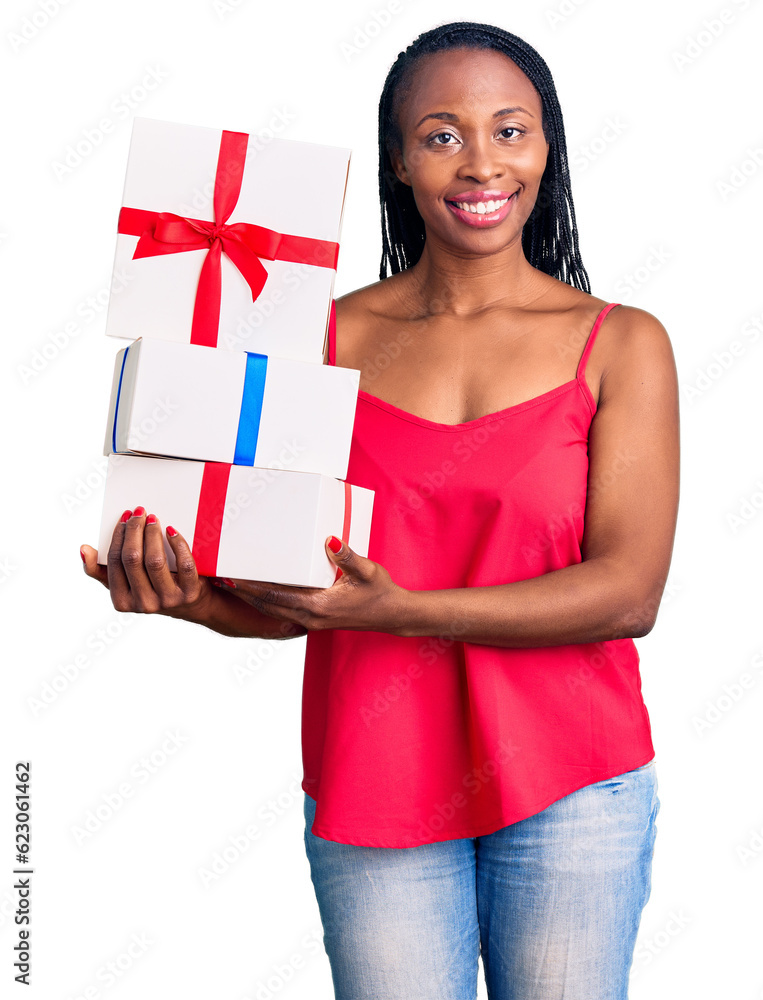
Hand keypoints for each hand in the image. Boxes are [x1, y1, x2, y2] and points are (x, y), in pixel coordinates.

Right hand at [80, 506, 217, 620]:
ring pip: (155, 561)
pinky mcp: (190, 594)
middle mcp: (144, 604)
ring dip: (153, 534)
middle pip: (133, 559)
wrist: (191, 605)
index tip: (125, 517)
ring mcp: (168, 600)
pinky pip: (184, 565)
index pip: (114, 562)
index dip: (118, 536)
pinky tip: (172, 531)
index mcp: (122, 601)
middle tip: (139, 512)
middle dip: (134, 530)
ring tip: (153, 519)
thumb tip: (83, 549)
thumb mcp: (125, 585)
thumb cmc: (152, 588)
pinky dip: (178, 544)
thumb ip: (101, 570)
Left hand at [215, 535, 410, 633]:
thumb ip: (347, 556)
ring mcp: (311, 621)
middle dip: (243, 593)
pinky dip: (268, 601)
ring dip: (252, 598)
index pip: (275, 596)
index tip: (231, 577)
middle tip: (221, 578)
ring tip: (233, 584)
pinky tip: (260, 592)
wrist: (393, 615)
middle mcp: (310, 617)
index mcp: (318, 605)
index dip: (251, 587)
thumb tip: (330, 540)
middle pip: (266, 605)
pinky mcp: (315, 620)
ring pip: (273, 610)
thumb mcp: (366, 570)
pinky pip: (283, 611)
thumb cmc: (381, 592)